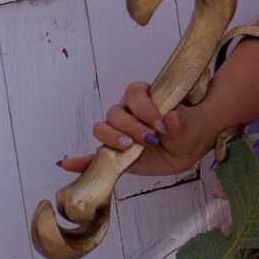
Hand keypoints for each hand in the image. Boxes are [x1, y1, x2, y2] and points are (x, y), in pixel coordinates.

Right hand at [59, 81, 213, 179]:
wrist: (189, 144)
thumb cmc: (188, 127)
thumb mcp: (190, 125)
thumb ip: (180, 122)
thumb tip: (172, 116)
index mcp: (143, 97)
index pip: (134, 94)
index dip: (145, 108)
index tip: (162, 123)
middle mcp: (127, 112)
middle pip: (115, 113)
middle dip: (131, 126)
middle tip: (150, 139)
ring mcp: (119, 132)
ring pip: (103, 129)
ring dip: (113, 138)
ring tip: (129, 148)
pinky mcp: (115, 153)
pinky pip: (93, 156)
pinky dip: (80, 161)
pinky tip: (69, 164)